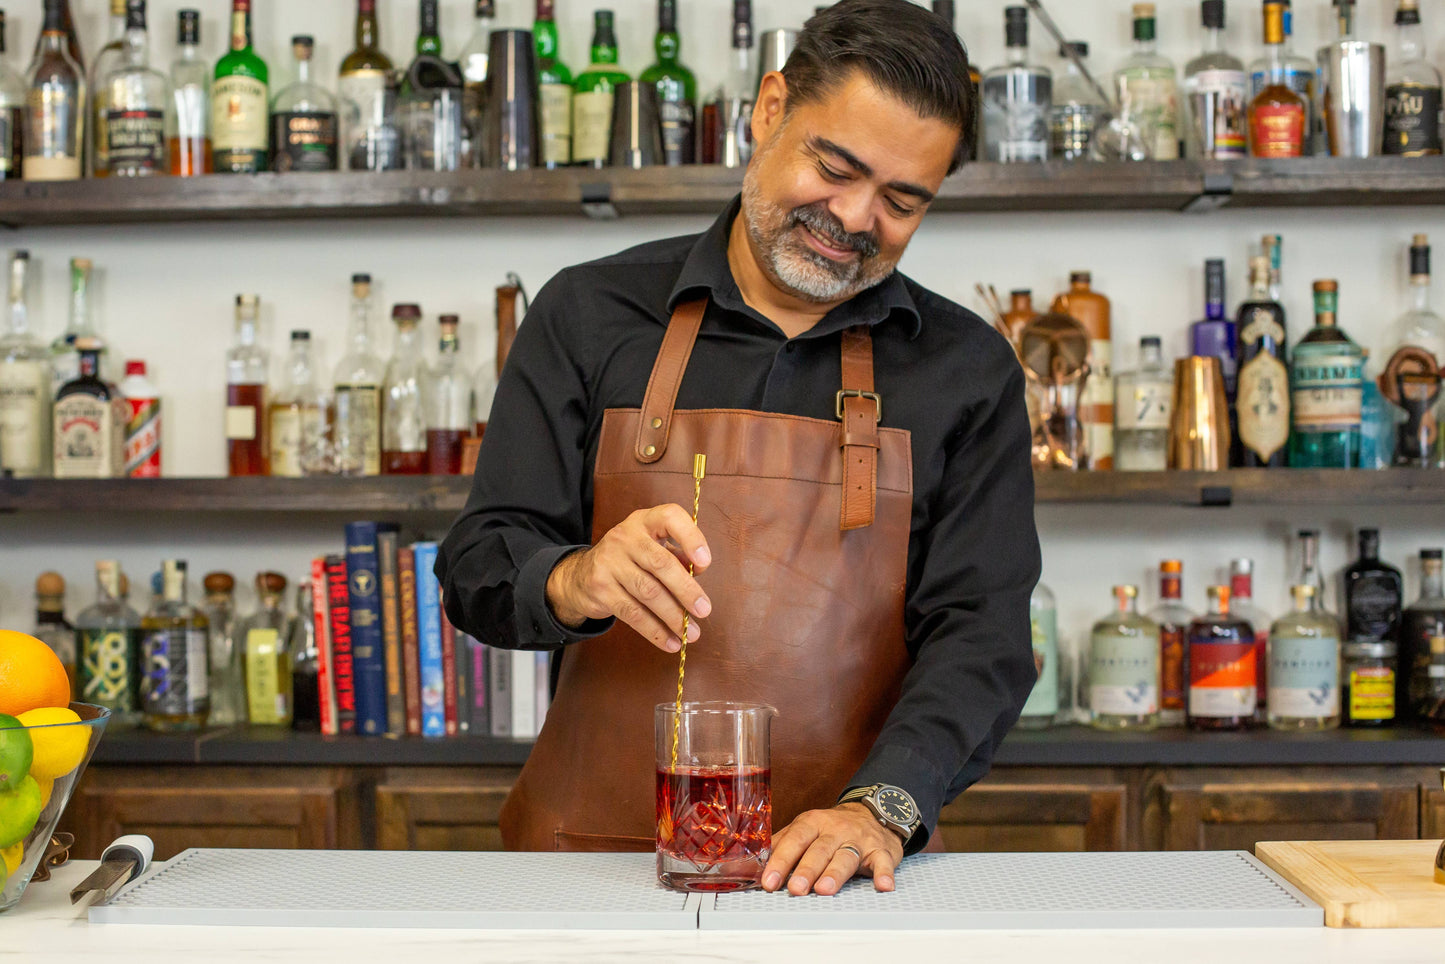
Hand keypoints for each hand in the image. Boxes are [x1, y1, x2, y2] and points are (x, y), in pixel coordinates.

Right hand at [545, 504, 711, 652]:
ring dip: (673, 617)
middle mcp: (625, 537)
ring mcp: (609, 562)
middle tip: (704, 610)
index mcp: (644, 521)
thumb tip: (697, 574)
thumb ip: (676, 556)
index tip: (705, 563)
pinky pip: (633, 614)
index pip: (669, 517)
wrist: (581, 575)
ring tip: (691, 633)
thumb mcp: (651, 548)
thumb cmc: (630, 560)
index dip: (691, 538)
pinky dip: (655, 631)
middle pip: (660, 563)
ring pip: (648, 593)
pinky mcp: (600, 589)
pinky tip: (671, 642)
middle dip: (686, 590)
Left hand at [761, 803, 904, 895]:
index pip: (794, 840)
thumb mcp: (806, 827)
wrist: (873, 813)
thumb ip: (783, 843)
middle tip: (794, 889)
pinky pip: (883, 862)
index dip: (781, 860)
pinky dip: (884, 874)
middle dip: (806, 870)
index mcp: (812, 822)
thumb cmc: (832, 828)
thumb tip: (755, 864)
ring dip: (835, 874)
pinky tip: (883, 886)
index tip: (769, 880)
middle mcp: (835, 829)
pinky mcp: (880, 851)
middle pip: (819, 850)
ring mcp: (858, 840)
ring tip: (824, 890)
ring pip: (845, 857)